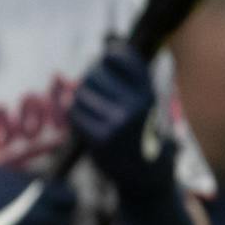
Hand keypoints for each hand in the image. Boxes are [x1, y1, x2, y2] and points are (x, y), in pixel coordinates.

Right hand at [0, 166, 78, 224]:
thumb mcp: (4, 175)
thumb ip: (30, 182)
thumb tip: (45, 186)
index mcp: (39, 193)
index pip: (70, 198)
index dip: (64, 199)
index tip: (57, 200)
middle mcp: (43, 216)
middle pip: (65, 221)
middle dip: (57, 218)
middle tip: (42, 216)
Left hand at [69, 43, 179, 199]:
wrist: (145, 175)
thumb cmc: (143, 134)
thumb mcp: (147, 104)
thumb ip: (130, 81)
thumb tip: (108, 48)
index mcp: (149, 93)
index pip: (125, 59)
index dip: (112, 55)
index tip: (106, 58)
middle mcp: (135, 105)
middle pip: (96, 74)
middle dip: (90, 79)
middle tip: (92, 88)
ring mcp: (117, 122)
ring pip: (82, 93)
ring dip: (80, 98)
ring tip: (90, 107)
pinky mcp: (100, 138)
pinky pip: (75, 115)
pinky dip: (76, 116)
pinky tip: (85, 123)